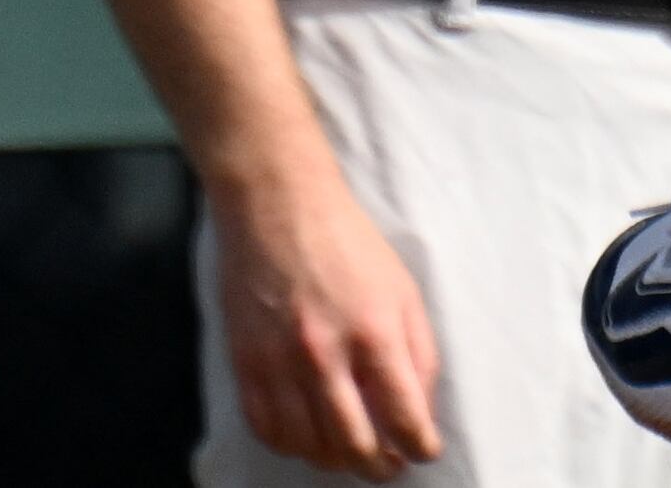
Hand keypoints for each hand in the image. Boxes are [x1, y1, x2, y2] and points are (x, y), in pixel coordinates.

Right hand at [206, 154, 444, 478]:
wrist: (279, 209)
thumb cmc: (348, 244)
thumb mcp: (403, 289)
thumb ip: (418, 351)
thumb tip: (420, 407)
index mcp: (375, 332)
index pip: (404, 415)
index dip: (420, 445)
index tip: (424, 452)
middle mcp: (326, 354)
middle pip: (354, 444)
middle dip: (378, 467)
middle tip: (389, 468)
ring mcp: (280, 363)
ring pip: (308, 445)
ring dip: (334, 461)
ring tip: (351, 457)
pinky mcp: (246, 364)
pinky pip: (267, 428)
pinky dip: (291, 446)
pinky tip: (308, 441)